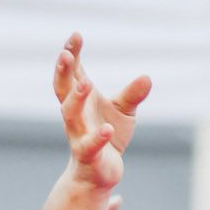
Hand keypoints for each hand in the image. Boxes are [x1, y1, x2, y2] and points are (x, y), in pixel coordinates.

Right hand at [53, 33, 149, 191]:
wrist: (99, 173)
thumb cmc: (107, 136)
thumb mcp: (124, 111)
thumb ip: (132, 94)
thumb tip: (147, 77)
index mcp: (81, 100)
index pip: (72, 73)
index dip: (71, 55)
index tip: (76, 36)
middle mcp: (74, 115)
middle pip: (62, 90)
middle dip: (62, 72)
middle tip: (65, 54)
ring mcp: (78, 134)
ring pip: (70, 115)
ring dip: (76, 99)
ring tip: (86, 83)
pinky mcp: (87, 155)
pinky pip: (89, 146)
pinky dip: (97, 137)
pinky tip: (107, 129)